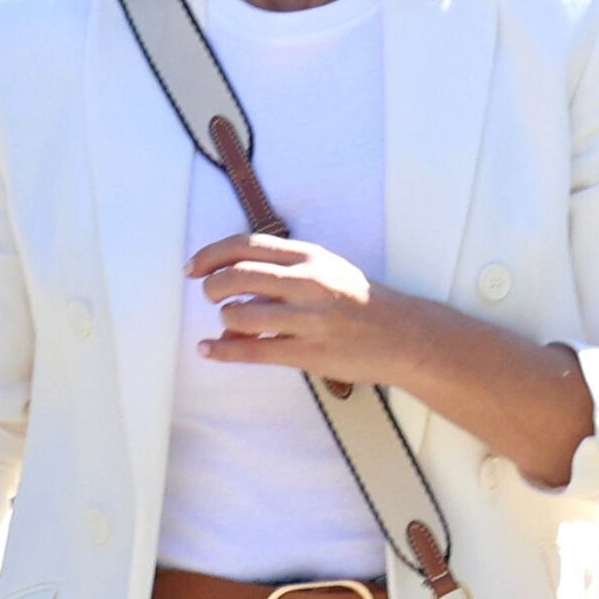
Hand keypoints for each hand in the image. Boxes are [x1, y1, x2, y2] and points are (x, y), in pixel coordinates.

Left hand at [189, 233, 441, 390]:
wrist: (406, 336)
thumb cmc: (360, 302)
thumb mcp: (327, 270)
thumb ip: (284, 273)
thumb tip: (237, 291)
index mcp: (310, 256)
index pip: (245, 245)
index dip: (210, 255)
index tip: (192, 267)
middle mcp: (307, 283)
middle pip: (236, 276)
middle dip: (212, 287)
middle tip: (210, 296)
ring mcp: (308, 319)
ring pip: (240, 314)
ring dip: (224, 319)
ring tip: (228, 323)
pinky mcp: (308, 353)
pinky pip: (252, 351)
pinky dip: (222, 350)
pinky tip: (208, 350)